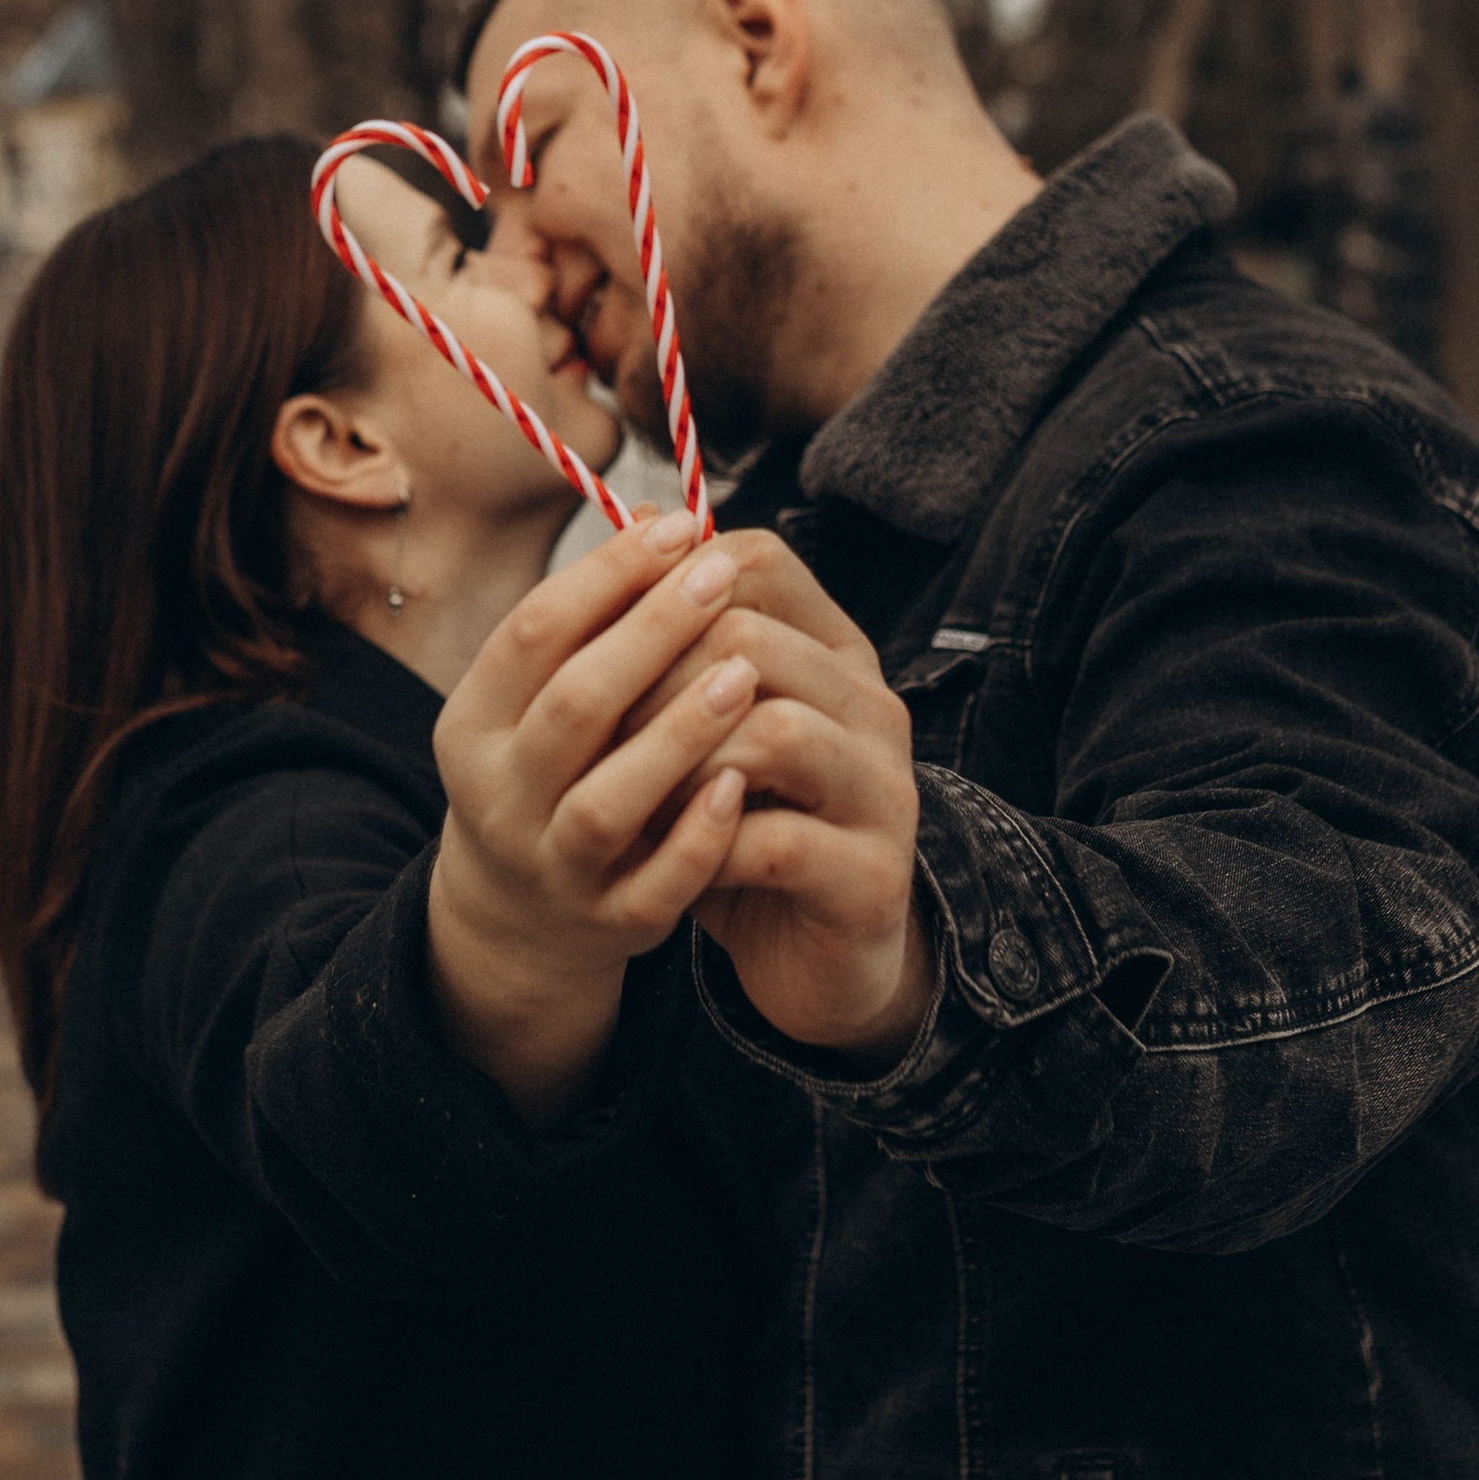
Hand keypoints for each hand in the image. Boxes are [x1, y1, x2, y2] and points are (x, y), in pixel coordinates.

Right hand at [425, 512, 764, 1120]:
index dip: (607, 574)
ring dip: (679, 735)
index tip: (681, 527)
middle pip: (573, 705)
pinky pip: (655, 884)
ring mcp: (552, 865)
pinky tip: (746, 783)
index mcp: (473, 725)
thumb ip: (593, 620)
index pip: (532, 634)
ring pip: (608, 801)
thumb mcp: (539, 697)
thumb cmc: (551, 769)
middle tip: (721, 576)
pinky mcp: (608, 921)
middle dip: (651, 633)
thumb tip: (663, 514)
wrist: (521, 914)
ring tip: (745, 672)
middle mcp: (500, 797)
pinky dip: (699, 837)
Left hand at [625, 532, 933, 1064]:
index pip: (758, 562)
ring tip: (635, 799)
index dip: (662, 589)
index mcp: (834, 654)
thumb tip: (632, 522)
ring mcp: (882, 791)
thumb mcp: (709, 730)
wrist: (818, 957)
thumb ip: (677, 644)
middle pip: (751, 640)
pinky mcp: (872, 877)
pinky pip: (779, 842)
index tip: (600, 642)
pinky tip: (673, 858)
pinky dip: (708, 847)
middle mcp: (872, 708)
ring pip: (774, 733)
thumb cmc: (743, 826)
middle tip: (596, 737)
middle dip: (651, 683)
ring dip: (680, 766)